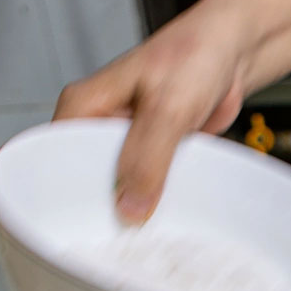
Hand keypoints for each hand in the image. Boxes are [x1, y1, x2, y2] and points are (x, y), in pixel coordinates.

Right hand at [55, 8, 256, 222]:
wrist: (231, 51)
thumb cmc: (194, 56)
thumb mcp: (168, 108)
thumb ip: (146, 158)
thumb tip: (128, 208)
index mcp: (83, 106)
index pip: (58, 159)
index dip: (69, 194)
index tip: (86, 228)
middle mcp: (97, 123)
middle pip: (86, 179)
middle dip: (104, 206)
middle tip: (121, 238)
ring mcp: (124, 140)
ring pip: (119, 185)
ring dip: (134, 205)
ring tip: (144, 232)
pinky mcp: (150, 152)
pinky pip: (146, 184)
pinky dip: (156, 198)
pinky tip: (164, 216)